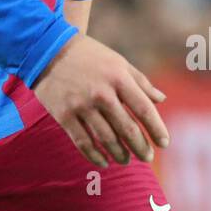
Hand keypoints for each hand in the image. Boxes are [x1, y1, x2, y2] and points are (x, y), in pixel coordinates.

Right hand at [32, 33, 168, 168]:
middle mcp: (101, 94)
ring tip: (126, 160)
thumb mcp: (118, 62)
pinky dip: (95, 156)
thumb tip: (161, 99)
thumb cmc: (89, 55)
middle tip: (147, 158)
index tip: (164, 143)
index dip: (156, 129)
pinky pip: (83, 142)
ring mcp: (81, 106)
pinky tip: (104, 162)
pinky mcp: (64, 115)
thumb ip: (141, 81)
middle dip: (141, 147)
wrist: (47, 48)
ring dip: (120, 154)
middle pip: (127, 129)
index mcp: (118, 78)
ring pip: (106, 139)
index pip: (144, 110)